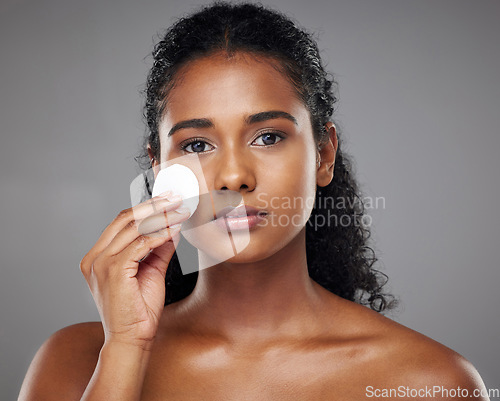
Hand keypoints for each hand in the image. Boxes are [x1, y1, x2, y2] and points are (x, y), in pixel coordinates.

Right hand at [80, 192, 189, 349]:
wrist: (132, 339)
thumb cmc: (139, 309)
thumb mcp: (151, 271)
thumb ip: (158, 249)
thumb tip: (173, 227)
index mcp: (98, 257)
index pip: (120, 222)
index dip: (145, 207)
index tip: (167, 200)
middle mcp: (94, 258)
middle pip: (125, 219)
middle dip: (153, 205)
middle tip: (175, 198)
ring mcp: (101, 264)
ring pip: (132, 228)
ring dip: (160, 217)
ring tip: (180, 211)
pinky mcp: (113, 272)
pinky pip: (140, 245)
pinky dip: (159, 235)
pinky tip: (174, 230)